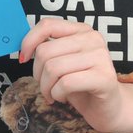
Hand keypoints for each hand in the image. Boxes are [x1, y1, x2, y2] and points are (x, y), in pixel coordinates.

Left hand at [20, 17, 122, 132]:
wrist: (109, 108)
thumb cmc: (82, 85)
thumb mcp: (63, 62)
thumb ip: (49, 50)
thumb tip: (24, 48)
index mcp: (81, 30)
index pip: (47, 25)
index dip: (29, 41)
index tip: (23, 58)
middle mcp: (93, 38)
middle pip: (46, 51)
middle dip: (38, 73)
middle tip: (45, 86)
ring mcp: (101, 56)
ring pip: (53, 68)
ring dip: (46, 87)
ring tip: (53, 94)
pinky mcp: (104, 77)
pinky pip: (65, 83)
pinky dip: (57, 94)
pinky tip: (62, 98)